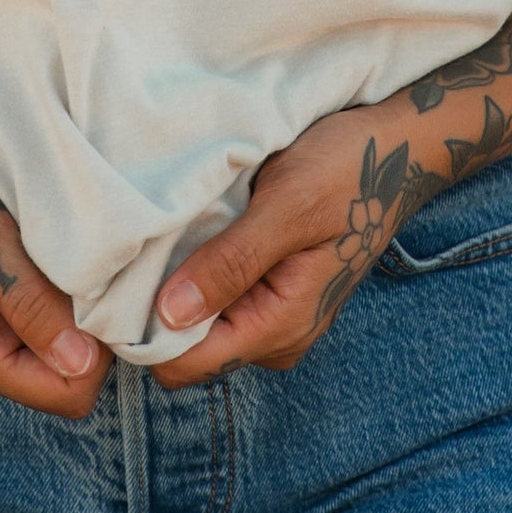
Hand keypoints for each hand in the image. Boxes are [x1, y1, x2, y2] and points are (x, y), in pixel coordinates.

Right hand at [0, 126, 107, 414]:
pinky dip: (56, 293)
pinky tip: (45, 253)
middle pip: (66, 374)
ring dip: (72, 306)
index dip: (99, 348)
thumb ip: (29, 302)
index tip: (106, 289)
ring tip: (60, 251)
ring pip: (58, 347)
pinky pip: (40, 324)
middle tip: (86, 262)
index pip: (66, 393)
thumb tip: (81, 363)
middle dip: (88, 327)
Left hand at [147, 101, 435, 387]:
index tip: (113, 282)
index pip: (185, 364)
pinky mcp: (274, 291)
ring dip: (176, 286)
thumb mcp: (287, 206)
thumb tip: (168, 315)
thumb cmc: (347, 169)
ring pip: (199, 324)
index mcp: (281, 326)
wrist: (398, 148)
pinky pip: (218, 299)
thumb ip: (232, 262)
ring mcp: (277, 316)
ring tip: (164, 233)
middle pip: (186, 349)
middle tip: (134, 249)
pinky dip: (197, 271)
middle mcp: (277, 336)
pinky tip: (190, 232)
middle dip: (155, 309)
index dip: (142, 332)